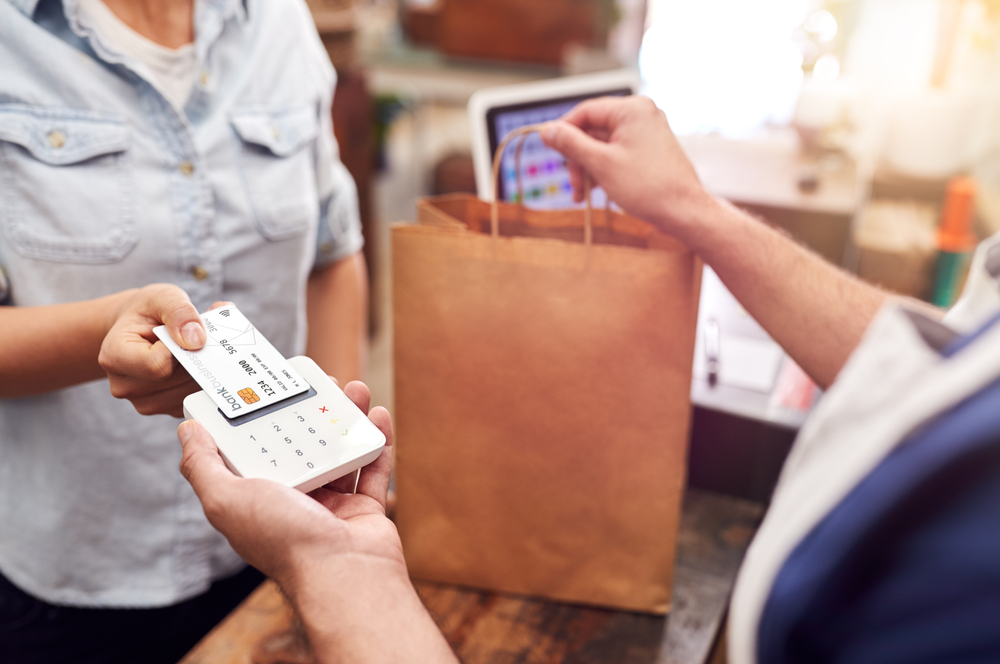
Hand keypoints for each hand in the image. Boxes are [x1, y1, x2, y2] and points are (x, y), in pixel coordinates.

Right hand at [98, 285, 211, 416]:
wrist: (140, 328)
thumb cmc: (148, 311)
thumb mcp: (162, 297)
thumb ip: (180, 312)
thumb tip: (196, 341)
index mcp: (114, 356)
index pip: (157, 365)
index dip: (179, 349)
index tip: (182, 333)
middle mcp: (125, 386)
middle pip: (177, 381)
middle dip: (197, 358)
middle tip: (202, 337)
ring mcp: (144, 402)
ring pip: (190, 392)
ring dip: (205, 370)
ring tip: (196, 349)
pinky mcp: (165, 409)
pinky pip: (195, 401)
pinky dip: (205, 381)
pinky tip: (199, 363)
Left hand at [179, 382, 457, 662]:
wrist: (344, 575)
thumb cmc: (283, 540)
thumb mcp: (226, 499)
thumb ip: (202, 465)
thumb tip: (187, 430)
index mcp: (256, 500)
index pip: (253, 451)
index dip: (261, 417)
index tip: (270, 387)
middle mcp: (293, 503)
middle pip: (301, 445)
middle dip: (311, 411)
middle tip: (321, 382)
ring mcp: (332, 506)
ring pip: (339, 452)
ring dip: (347, 418)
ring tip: (354, 389)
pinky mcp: (365, 510)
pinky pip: (371, 468)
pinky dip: (376, 440)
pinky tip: (378, 415)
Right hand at [540, 96, 711, 240]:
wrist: (684, 211)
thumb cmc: (649, 188)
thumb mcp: (601, 164)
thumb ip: (571, 144)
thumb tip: (547, 131)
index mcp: (632, 109)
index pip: (585, 112)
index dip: (564, 131)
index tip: (551, 150)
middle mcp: (642, 115)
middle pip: (594, 130)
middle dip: (579, 158)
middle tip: (574, 184)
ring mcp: (648, 132)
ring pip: (604, 145)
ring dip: (590, 168)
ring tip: (584, 194)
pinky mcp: (650, 150)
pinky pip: (618, 153)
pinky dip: (605, 170)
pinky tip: (599, 191)